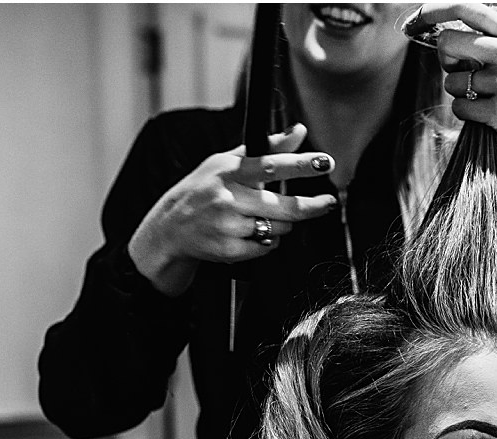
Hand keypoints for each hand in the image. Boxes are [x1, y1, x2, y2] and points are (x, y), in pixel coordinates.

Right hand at [128, 124, 337, 296]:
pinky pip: (266, 247)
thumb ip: (267, 148)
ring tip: (260, 217)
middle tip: (327, 202)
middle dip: (312, 206)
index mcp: (229, 171)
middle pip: (285, 206)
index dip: (301, 165)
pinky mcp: (229, 250)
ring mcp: (228, 225)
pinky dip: (266, 241)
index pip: (272, 165)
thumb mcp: (227, 162)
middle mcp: (228, 198)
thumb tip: (298, 131)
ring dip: (282, 224)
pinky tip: (248, 232)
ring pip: (279, 228)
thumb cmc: (202, 190)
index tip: (325, 162)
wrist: (169, 228)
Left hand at [420, 2, 496, 169]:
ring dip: (461, 93)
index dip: (432, 11)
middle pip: (448, 43)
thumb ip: (493, 38)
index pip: (465, 8)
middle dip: (445, 60)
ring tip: (486, 98)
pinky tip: (488, 115)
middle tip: (459, 71)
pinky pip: (460, 108)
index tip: (415, 22)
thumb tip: (448, 33)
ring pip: (452, 82)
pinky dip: (467, 113)